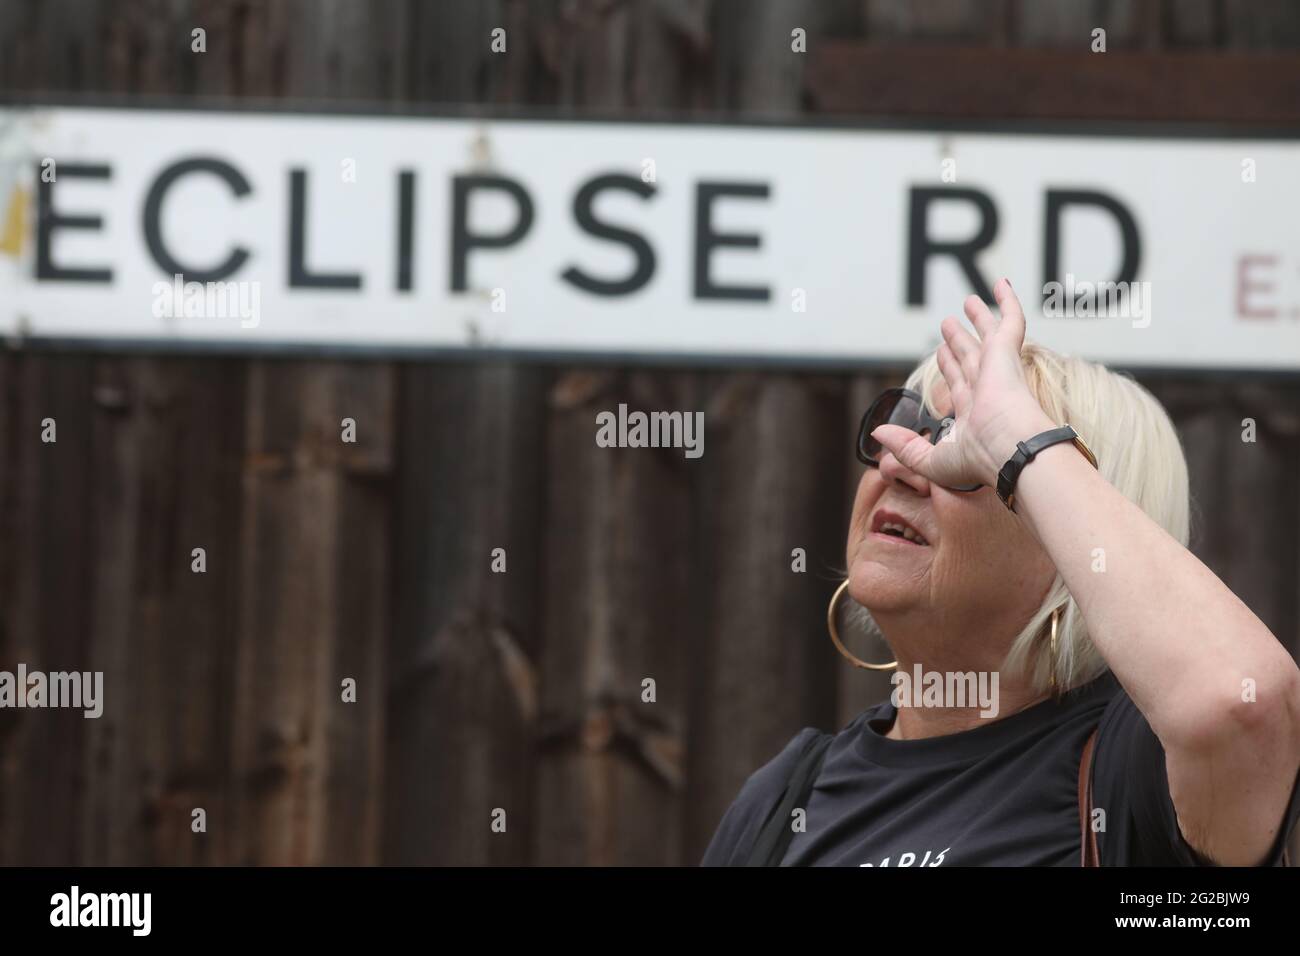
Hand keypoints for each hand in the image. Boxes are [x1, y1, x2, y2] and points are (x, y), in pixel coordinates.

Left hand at [871, 278, 1055, 489]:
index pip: (958, 383)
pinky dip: (1007, 301)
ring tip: (969, 301)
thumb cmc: (978, 459)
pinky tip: (1002, 284)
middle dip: (960, 341)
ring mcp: (998, 369)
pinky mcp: (1007, 352)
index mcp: (974, 413)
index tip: (941, 354)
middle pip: (969, 356)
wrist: (1010, 448)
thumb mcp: (931, 460)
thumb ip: (905, 446)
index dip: (949, 367)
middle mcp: (987, 388)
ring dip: (978, 318)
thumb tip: (878, 434)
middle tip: (949, 325)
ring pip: (986, 336)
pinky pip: (1010, 320)